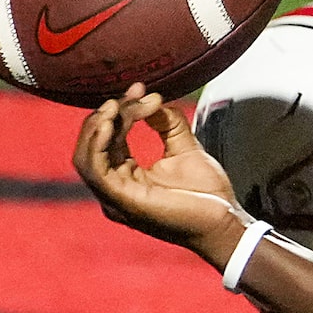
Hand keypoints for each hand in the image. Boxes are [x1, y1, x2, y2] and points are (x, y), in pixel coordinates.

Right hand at [74, 87, 250, 262]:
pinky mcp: (123, 202)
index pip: (108, 138)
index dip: (120, 111)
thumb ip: (167, 124)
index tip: (140, 89)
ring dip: (98, 127)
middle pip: (93, 144)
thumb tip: (153, 100)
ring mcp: (115, 198)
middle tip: (132, 93)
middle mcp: (113, 189)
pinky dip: (99, 145)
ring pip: (87, 156)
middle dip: (109, 115)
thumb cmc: (207, 194)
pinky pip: (97, 171)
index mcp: (124, 176)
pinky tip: (111, 124)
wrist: (225, 222)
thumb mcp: (185, 148)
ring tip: (117, 105)